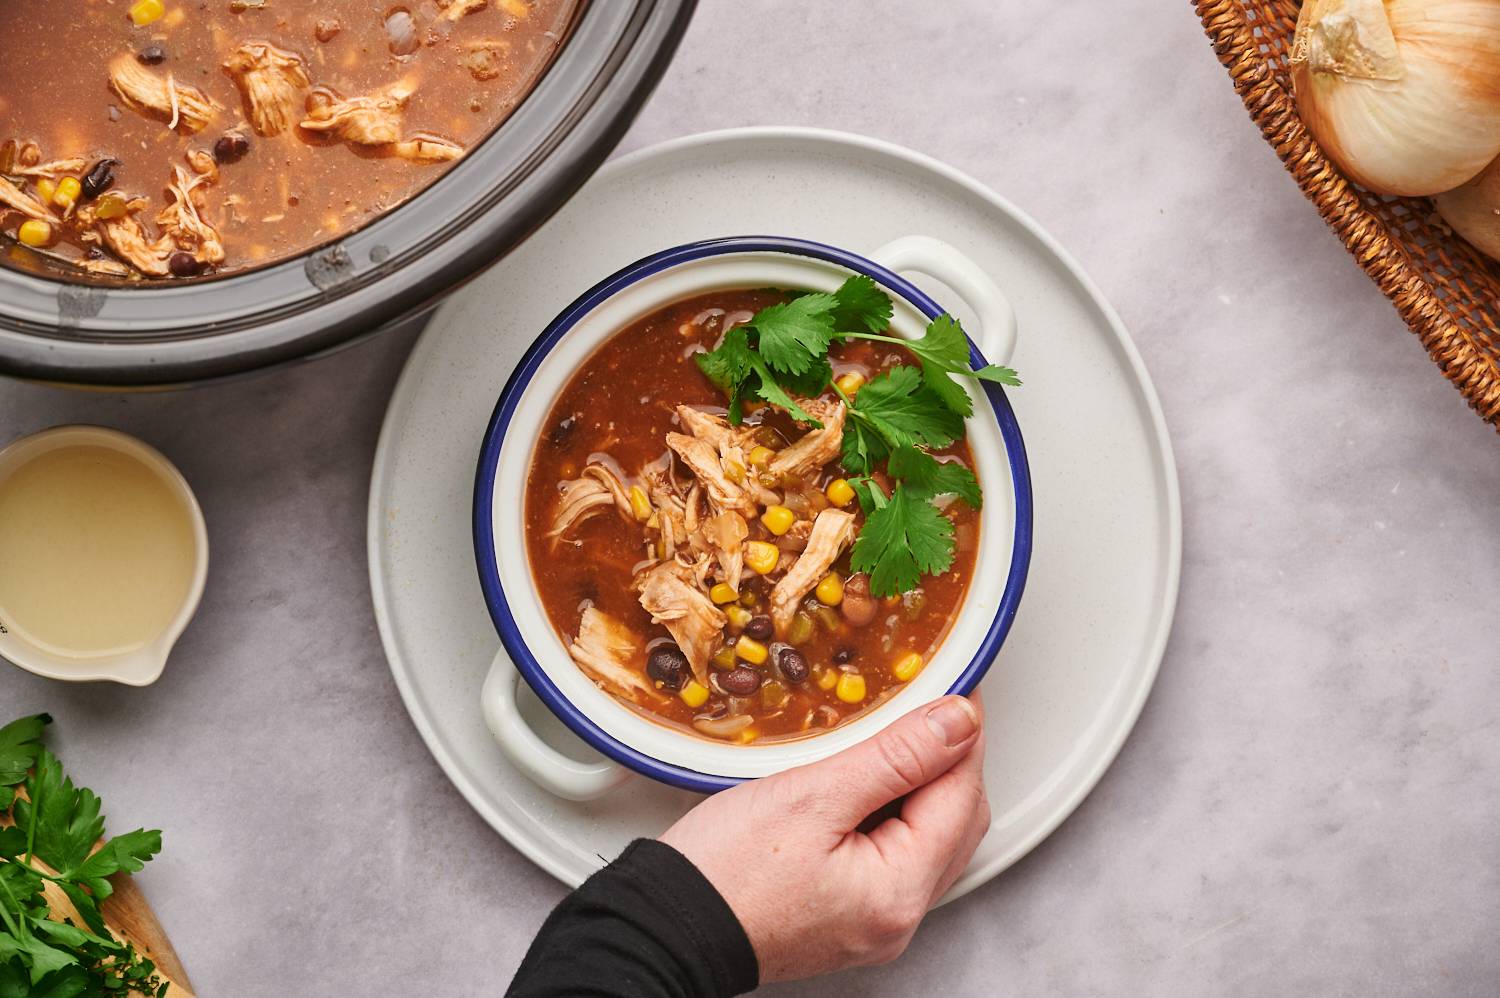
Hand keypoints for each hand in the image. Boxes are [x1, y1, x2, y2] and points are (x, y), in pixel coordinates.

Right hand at [659, 693, 988, 982]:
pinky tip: (865, 781)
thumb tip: (955, 722)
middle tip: (926, 705)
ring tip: (891, 735)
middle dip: (948, 759)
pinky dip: (892, 812)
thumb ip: (895, 757)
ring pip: (927, 838)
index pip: (960, 795)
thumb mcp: (813, 796)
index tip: (954, 688)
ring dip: (920, 784)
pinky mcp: (848, 916)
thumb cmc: (722, 873)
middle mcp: (897, 918)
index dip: (961, 733)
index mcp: (898, 892)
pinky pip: (893, 856)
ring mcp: (874, 922)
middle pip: (954, 821)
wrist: (664, 926)